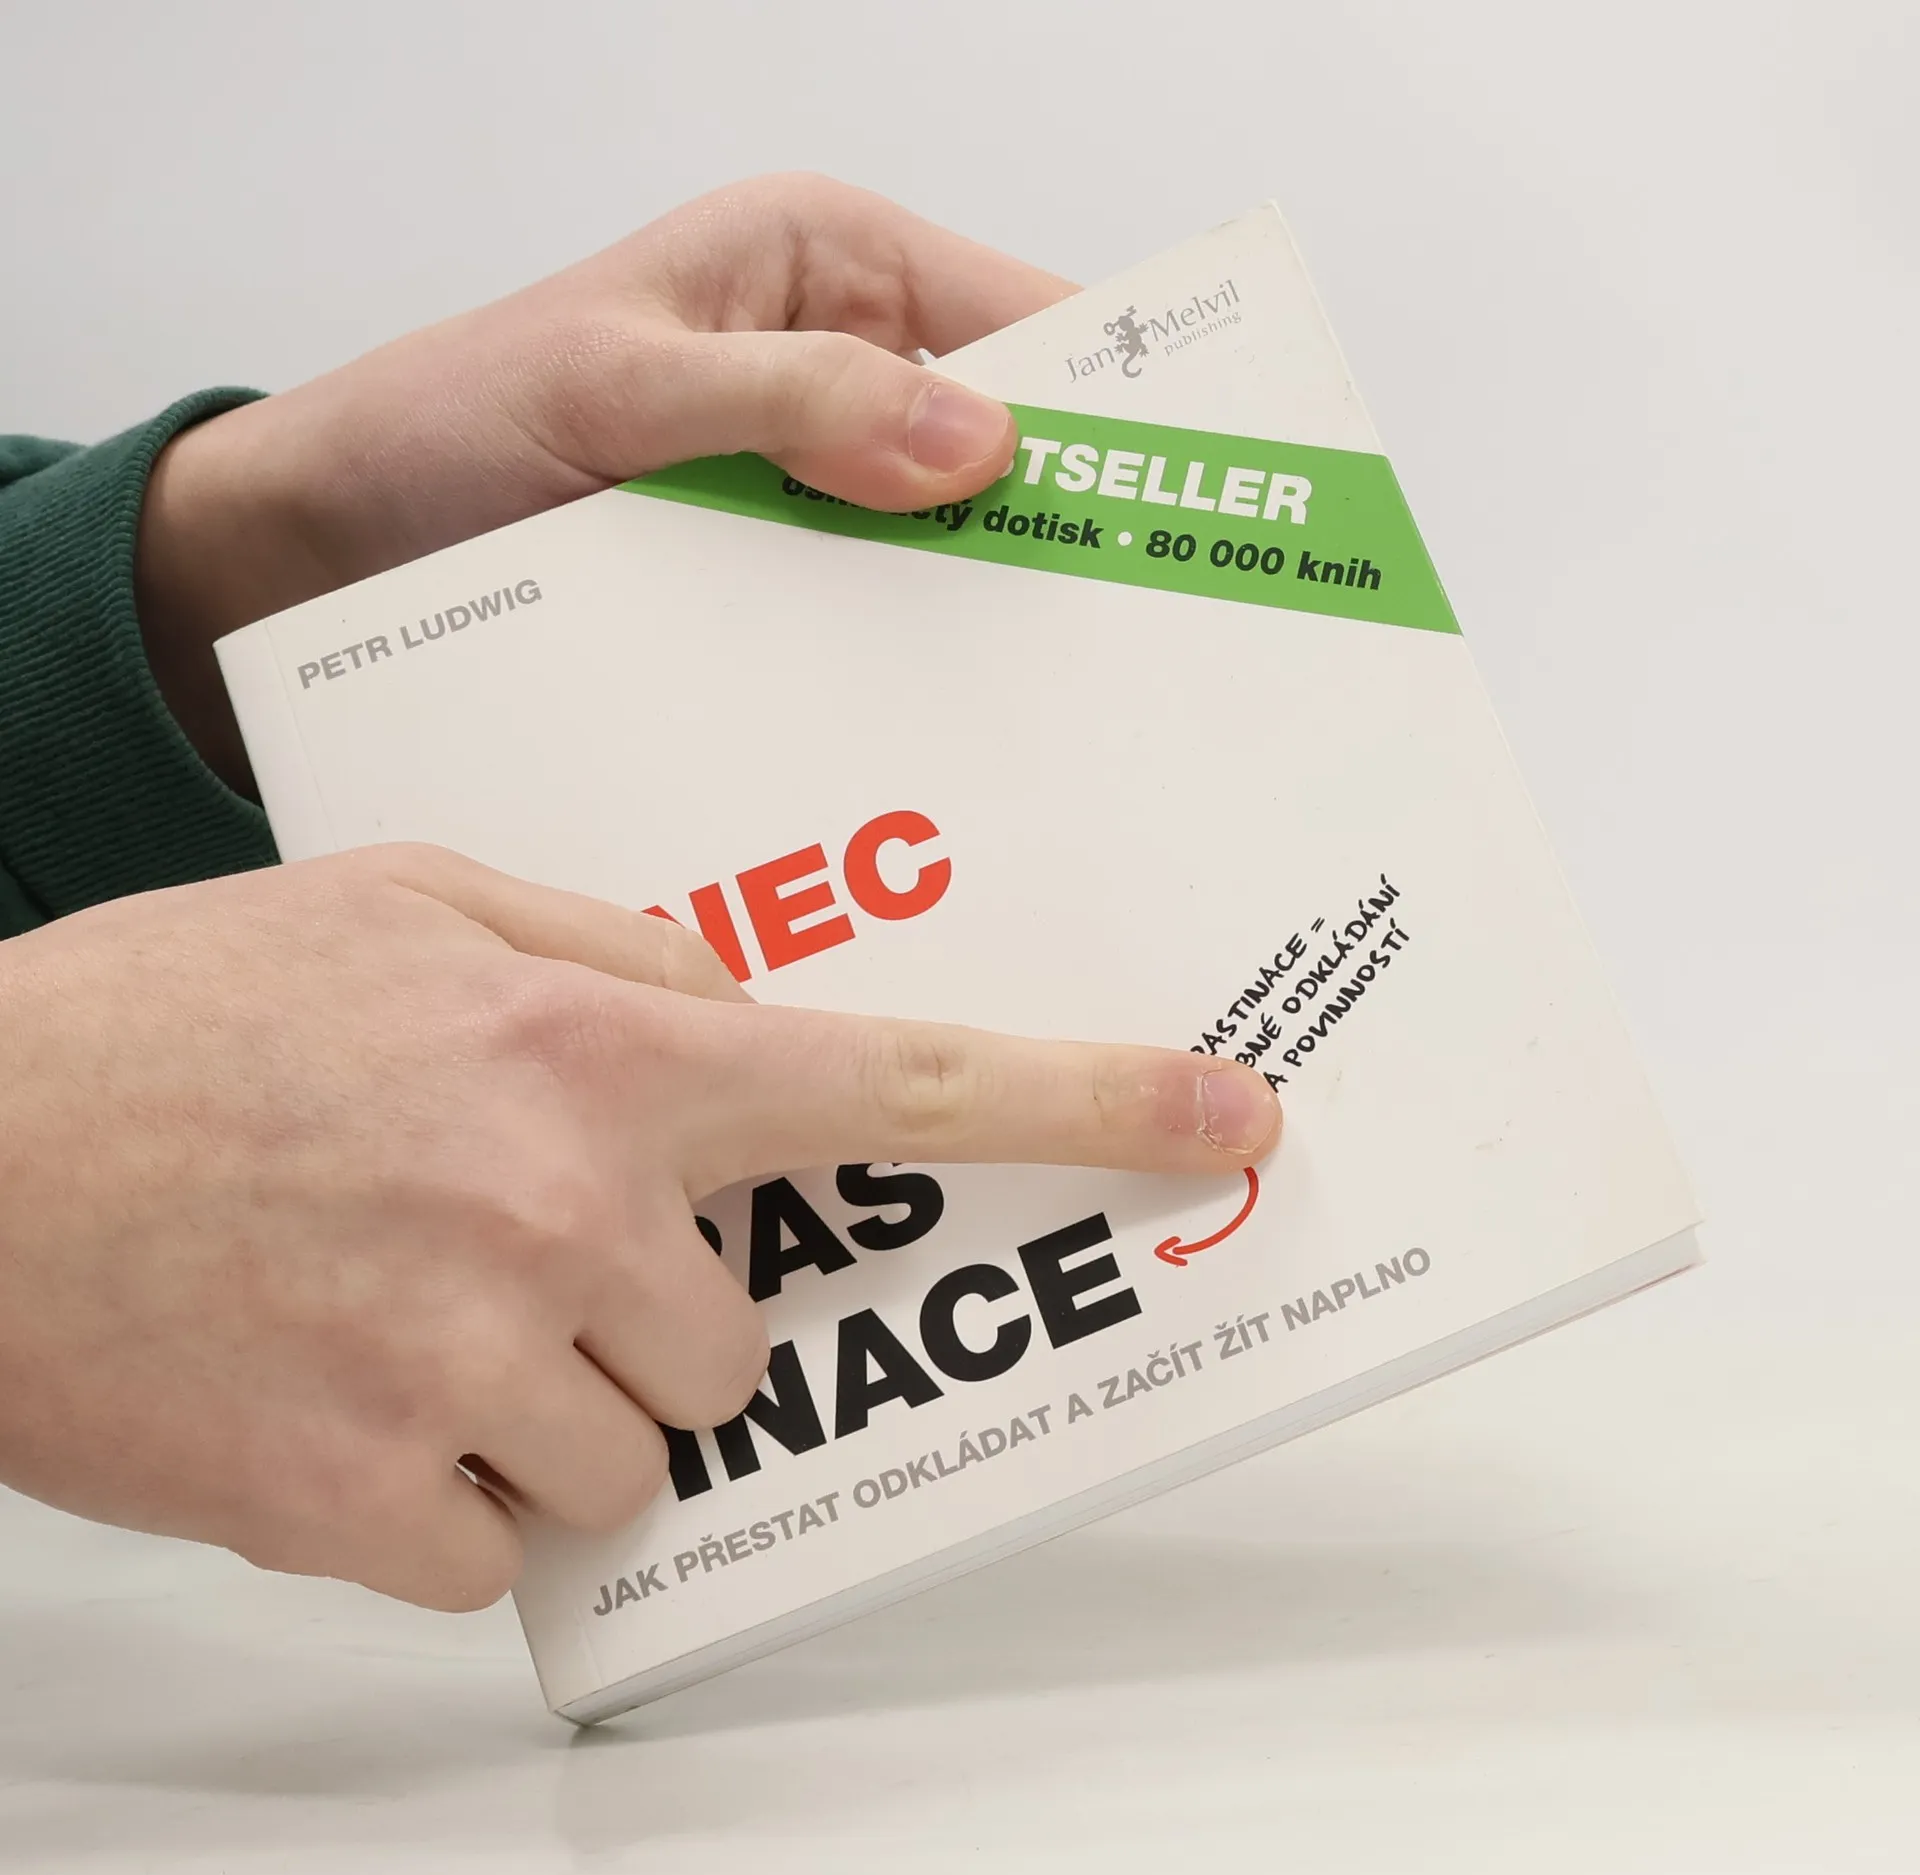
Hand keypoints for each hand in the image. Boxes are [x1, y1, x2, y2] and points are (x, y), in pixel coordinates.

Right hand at [0, 849, 1278, 1609]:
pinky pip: (507, 1545)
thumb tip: (746, 1015)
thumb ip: (618, 956)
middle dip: (662, 1306)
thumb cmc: (179, 1018)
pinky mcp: (367, 1507)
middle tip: (511, 1241)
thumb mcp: (418, 907)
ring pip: (642, 1448)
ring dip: (554, 1398)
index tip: (1224, 1117)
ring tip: (405, 1301)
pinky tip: (342, 1382)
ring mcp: (470, 1370)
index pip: (903, 1076)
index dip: (1088, 1098)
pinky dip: (447, 1486)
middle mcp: (565, 1215)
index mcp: (598, 1053)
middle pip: (744, 1336)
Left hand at [135, 174, 1072, 793]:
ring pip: (947, 540)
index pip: (1023, 323)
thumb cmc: (450, 423)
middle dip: (1066, 532)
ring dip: (985, 614)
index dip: (1117, 407)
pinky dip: (905, 658)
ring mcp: (809, 479)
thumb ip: (791, 398)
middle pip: (1005, 446)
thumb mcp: (617, 385)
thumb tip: (977, 445)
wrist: (333, 545)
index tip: (1193, 504)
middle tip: (1143, 644)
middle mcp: (838, 364)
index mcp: (826, 263)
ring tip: (1059, 709)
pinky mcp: (773, 570)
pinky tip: (935, 727)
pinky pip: (874, 607)